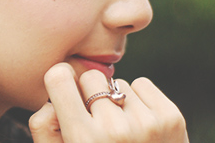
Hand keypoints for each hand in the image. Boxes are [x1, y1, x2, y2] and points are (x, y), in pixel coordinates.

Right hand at [29, 63, 188, 141]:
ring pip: (117, 83)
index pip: (58, 78)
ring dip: (115, 100)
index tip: (65, 89)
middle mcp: (115, 130)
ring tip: (120, 129)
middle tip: (95, 120)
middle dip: (90, 94)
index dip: (59, 80)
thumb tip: (52, 97)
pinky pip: (141, 84)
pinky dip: (137, 99)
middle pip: (90, 77)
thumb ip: (43, 125)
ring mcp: (146, 124)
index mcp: (83, 139)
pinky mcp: (171, 118)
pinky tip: (138, 125)